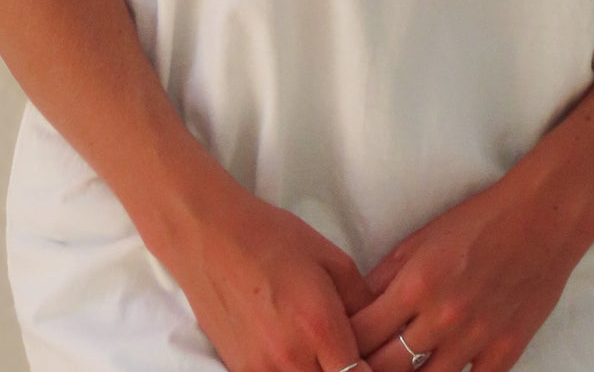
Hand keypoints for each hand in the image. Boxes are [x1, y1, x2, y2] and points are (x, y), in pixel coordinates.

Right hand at [160, 176, 377, 371]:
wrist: (209, 236)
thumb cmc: (272, 238)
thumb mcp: (331, 258)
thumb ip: (364, 302)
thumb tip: (383, 332)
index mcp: (319, 327)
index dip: (371, 370)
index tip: (371, 358)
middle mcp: (291, 359)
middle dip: (345, 371)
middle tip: (346, 351)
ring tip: (319, 350)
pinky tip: (293, 352)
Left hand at [344, 158, 592, 371]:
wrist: (540, 221)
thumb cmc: (478, 222)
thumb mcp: (423, 238)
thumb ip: (388, 274)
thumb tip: (359, 305)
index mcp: (417, 283)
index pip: (363, 332)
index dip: (345, 343)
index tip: (337, 345)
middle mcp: (443, 317)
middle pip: (387, 367)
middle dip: (367, 367)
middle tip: (358, 366)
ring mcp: (476, 340)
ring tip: (398, 370)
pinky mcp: (505, 353)